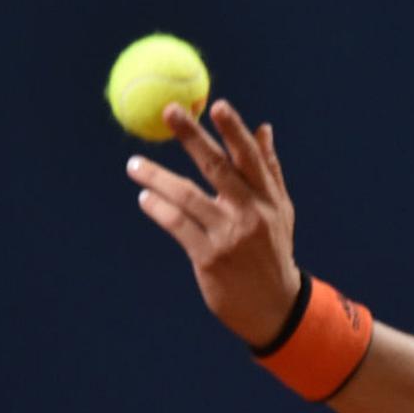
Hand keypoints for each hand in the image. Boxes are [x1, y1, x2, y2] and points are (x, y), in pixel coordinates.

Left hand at [126, 99, 301, 348]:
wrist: (274, 305)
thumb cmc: (273, 251)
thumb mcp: (280, 212)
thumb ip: (269, 171)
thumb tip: (264, 128)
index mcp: (269, 199)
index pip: (250, 158)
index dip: (234, 131)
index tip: (217, 106)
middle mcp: (251, 213)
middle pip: (218, 167)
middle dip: (193, 136)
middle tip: (169, 111)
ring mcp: (230, 236)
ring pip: (187, 196)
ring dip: (157, 177)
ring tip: (133, 165)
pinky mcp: (210, 258)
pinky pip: (177, 225)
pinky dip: (158, 208)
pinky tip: (145, 198)